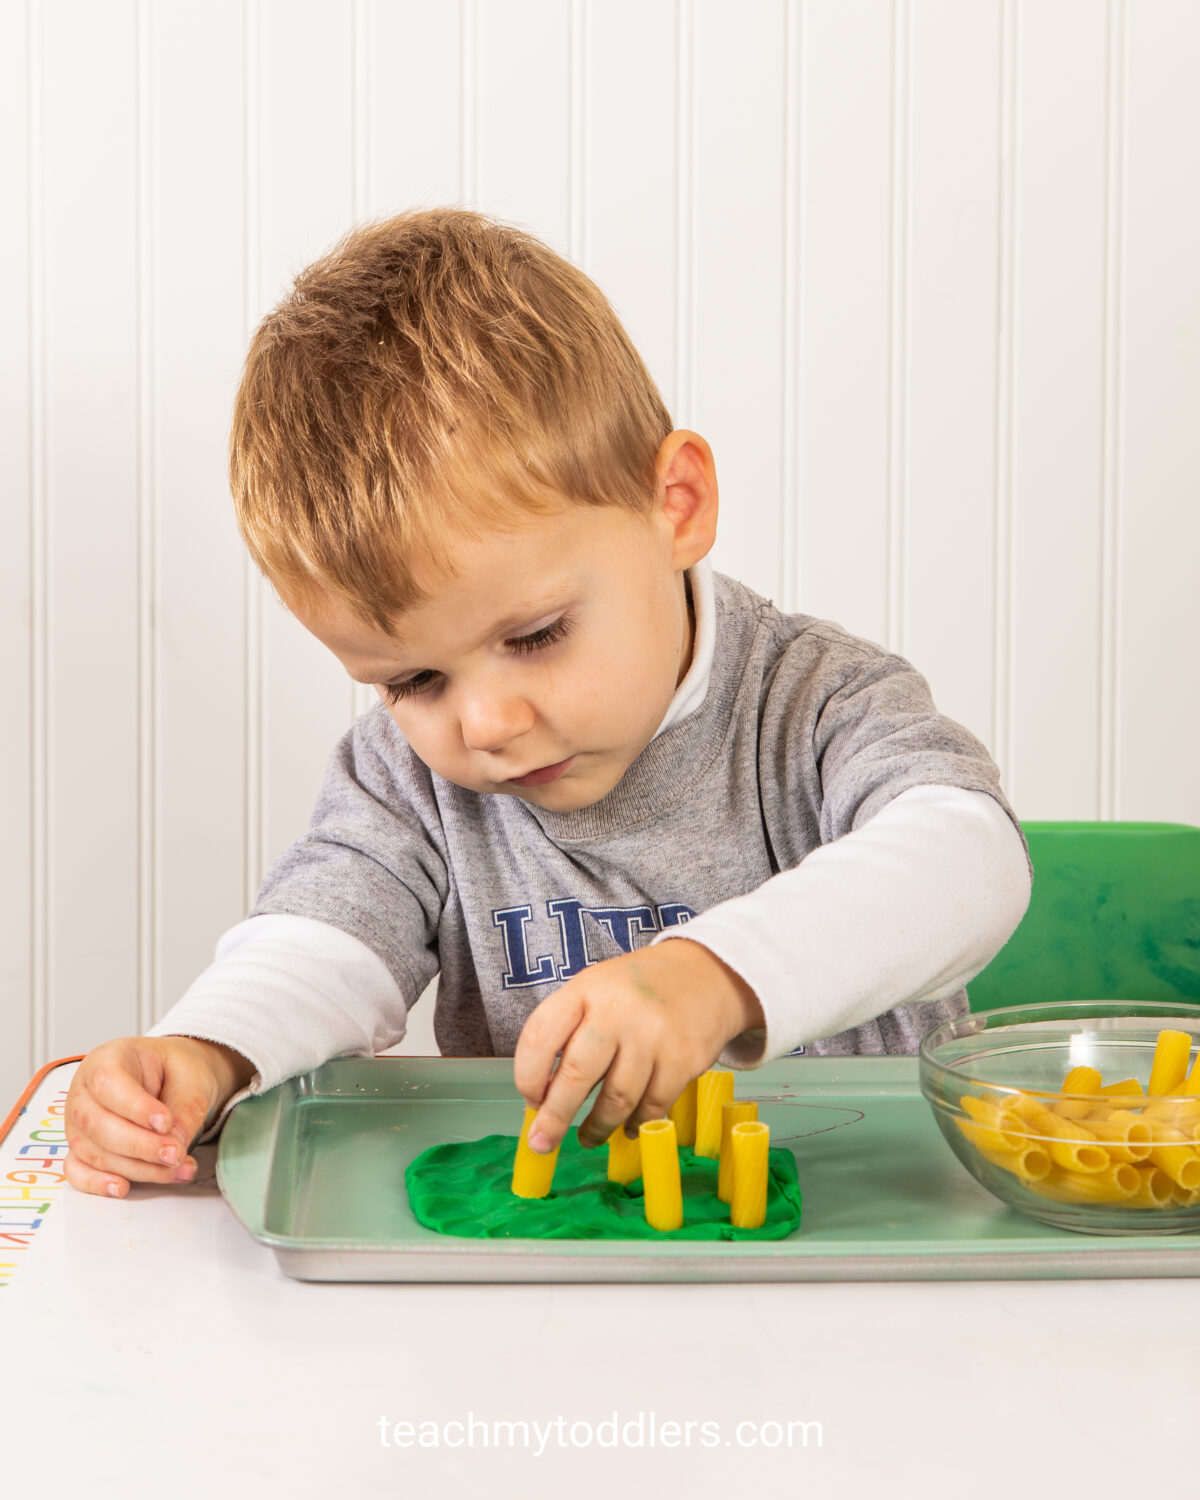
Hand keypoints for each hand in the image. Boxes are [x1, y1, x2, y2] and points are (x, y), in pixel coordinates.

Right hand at [64, 1035, 254, 1197]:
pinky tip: (124, 1188)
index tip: (165, 1122)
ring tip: (177, 1169)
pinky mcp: (81, 1149)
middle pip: (98, 1124)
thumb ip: (185, 1109)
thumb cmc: (175, 1071)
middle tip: (175, 1154)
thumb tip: (174, 1146)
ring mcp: (77, 1123)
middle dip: (140, 1145)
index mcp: (107, 1060)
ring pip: (95, 1153)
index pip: (108, 1083)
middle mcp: (84, 1092)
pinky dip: (98, 1184)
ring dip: (137, 1168)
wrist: (173, 1079)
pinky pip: (78, 1171)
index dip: (135, 1107)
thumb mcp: (191, 1077)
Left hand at [512, 937, 764, 1154]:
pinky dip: (637, 1124)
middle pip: (577, 1074)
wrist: (703, 973)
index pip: (540, 1036)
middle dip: (555, 1117)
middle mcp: (617, 1009)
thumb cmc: (634, 991)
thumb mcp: (594, 991)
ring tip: (588, 1137)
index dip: (527, 1076)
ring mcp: (653, 1035)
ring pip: (617, 1099)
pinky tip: (629, 1127)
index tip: (530, 1100)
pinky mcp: (684, 1058)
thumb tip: (543, 1099)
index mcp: (585, 990)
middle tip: (542, 1142)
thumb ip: (567, 1033)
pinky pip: (653, 1106)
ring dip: (598, 1127)